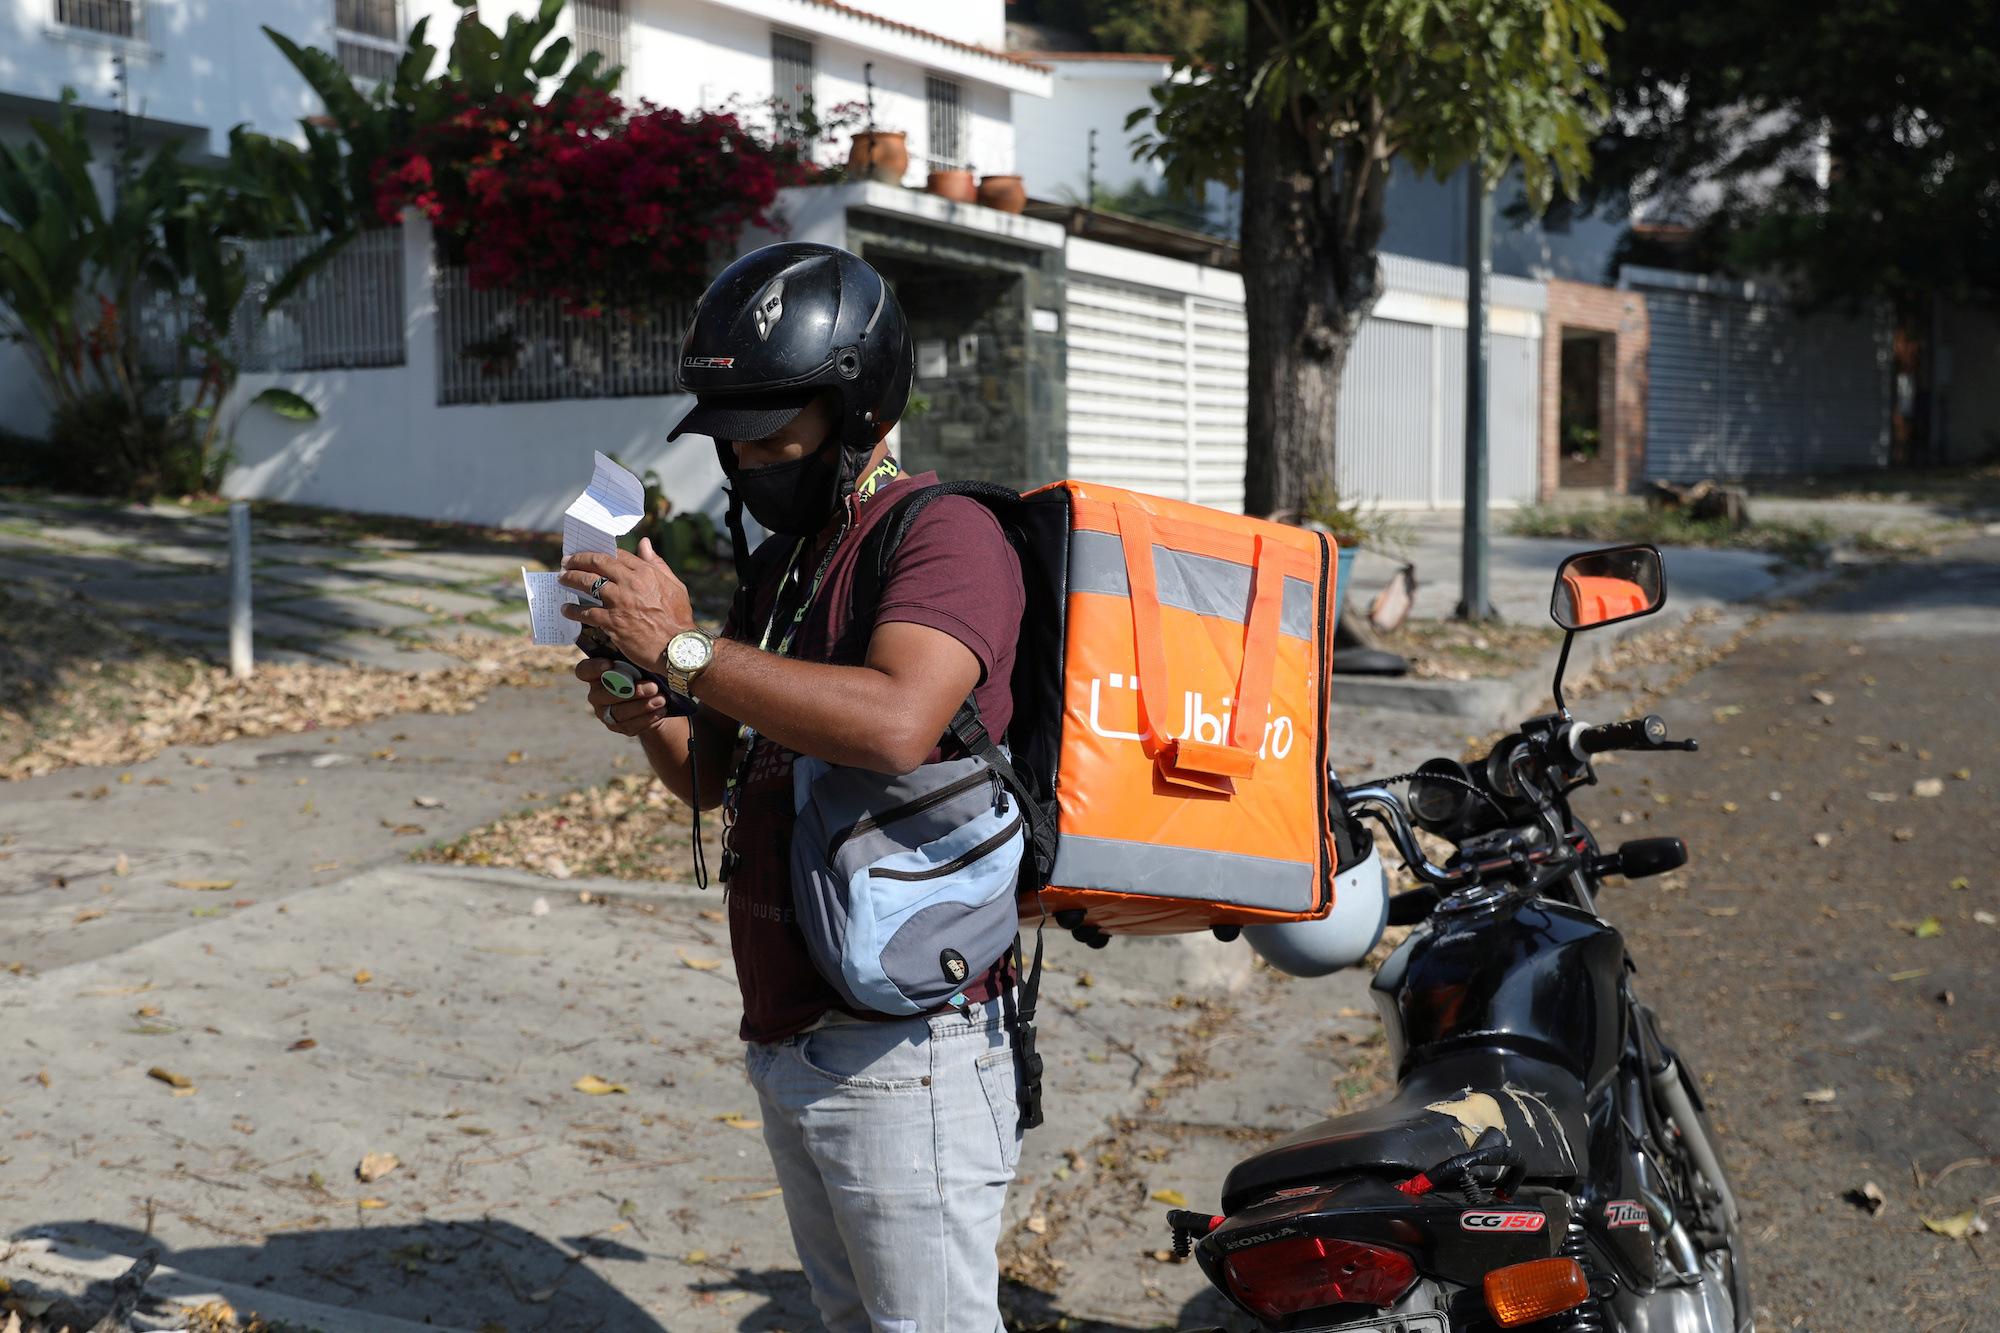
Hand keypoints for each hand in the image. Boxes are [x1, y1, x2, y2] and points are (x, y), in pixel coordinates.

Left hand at [559, 540, 693, 671]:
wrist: (677, 648)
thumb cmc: (679, 618)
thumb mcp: (675, 585)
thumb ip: (657, 563)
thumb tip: (645, 543)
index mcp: (646, 572)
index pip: (616, 554)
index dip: (600, 553)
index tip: (590, 556)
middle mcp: (630, 583)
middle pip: (597, 563)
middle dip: (578, 560)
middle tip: (566, 562)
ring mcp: (619, 602)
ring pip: (587, 583)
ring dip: (570, 579)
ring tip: (562, 579)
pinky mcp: (612, 622)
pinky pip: (586, 613)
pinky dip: (573, 610)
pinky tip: (566, 609)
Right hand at [576, 656, 673, 737]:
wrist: (653, 699)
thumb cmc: (643, 674)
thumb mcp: (637, 664)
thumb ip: (635, 660)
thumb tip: (647, 654)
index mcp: (596, 675)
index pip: (583, 671)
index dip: (594, 668)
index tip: (610, 663)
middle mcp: (596, 694)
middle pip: (606, 695)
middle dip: (632, 691)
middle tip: (653, 687)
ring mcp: (605, 712)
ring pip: (619, 712)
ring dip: (642, 706)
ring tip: (661, 700)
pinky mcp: (617, 726)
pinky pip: (630, 725)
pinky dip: (647, 718)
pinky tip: (661, 711)